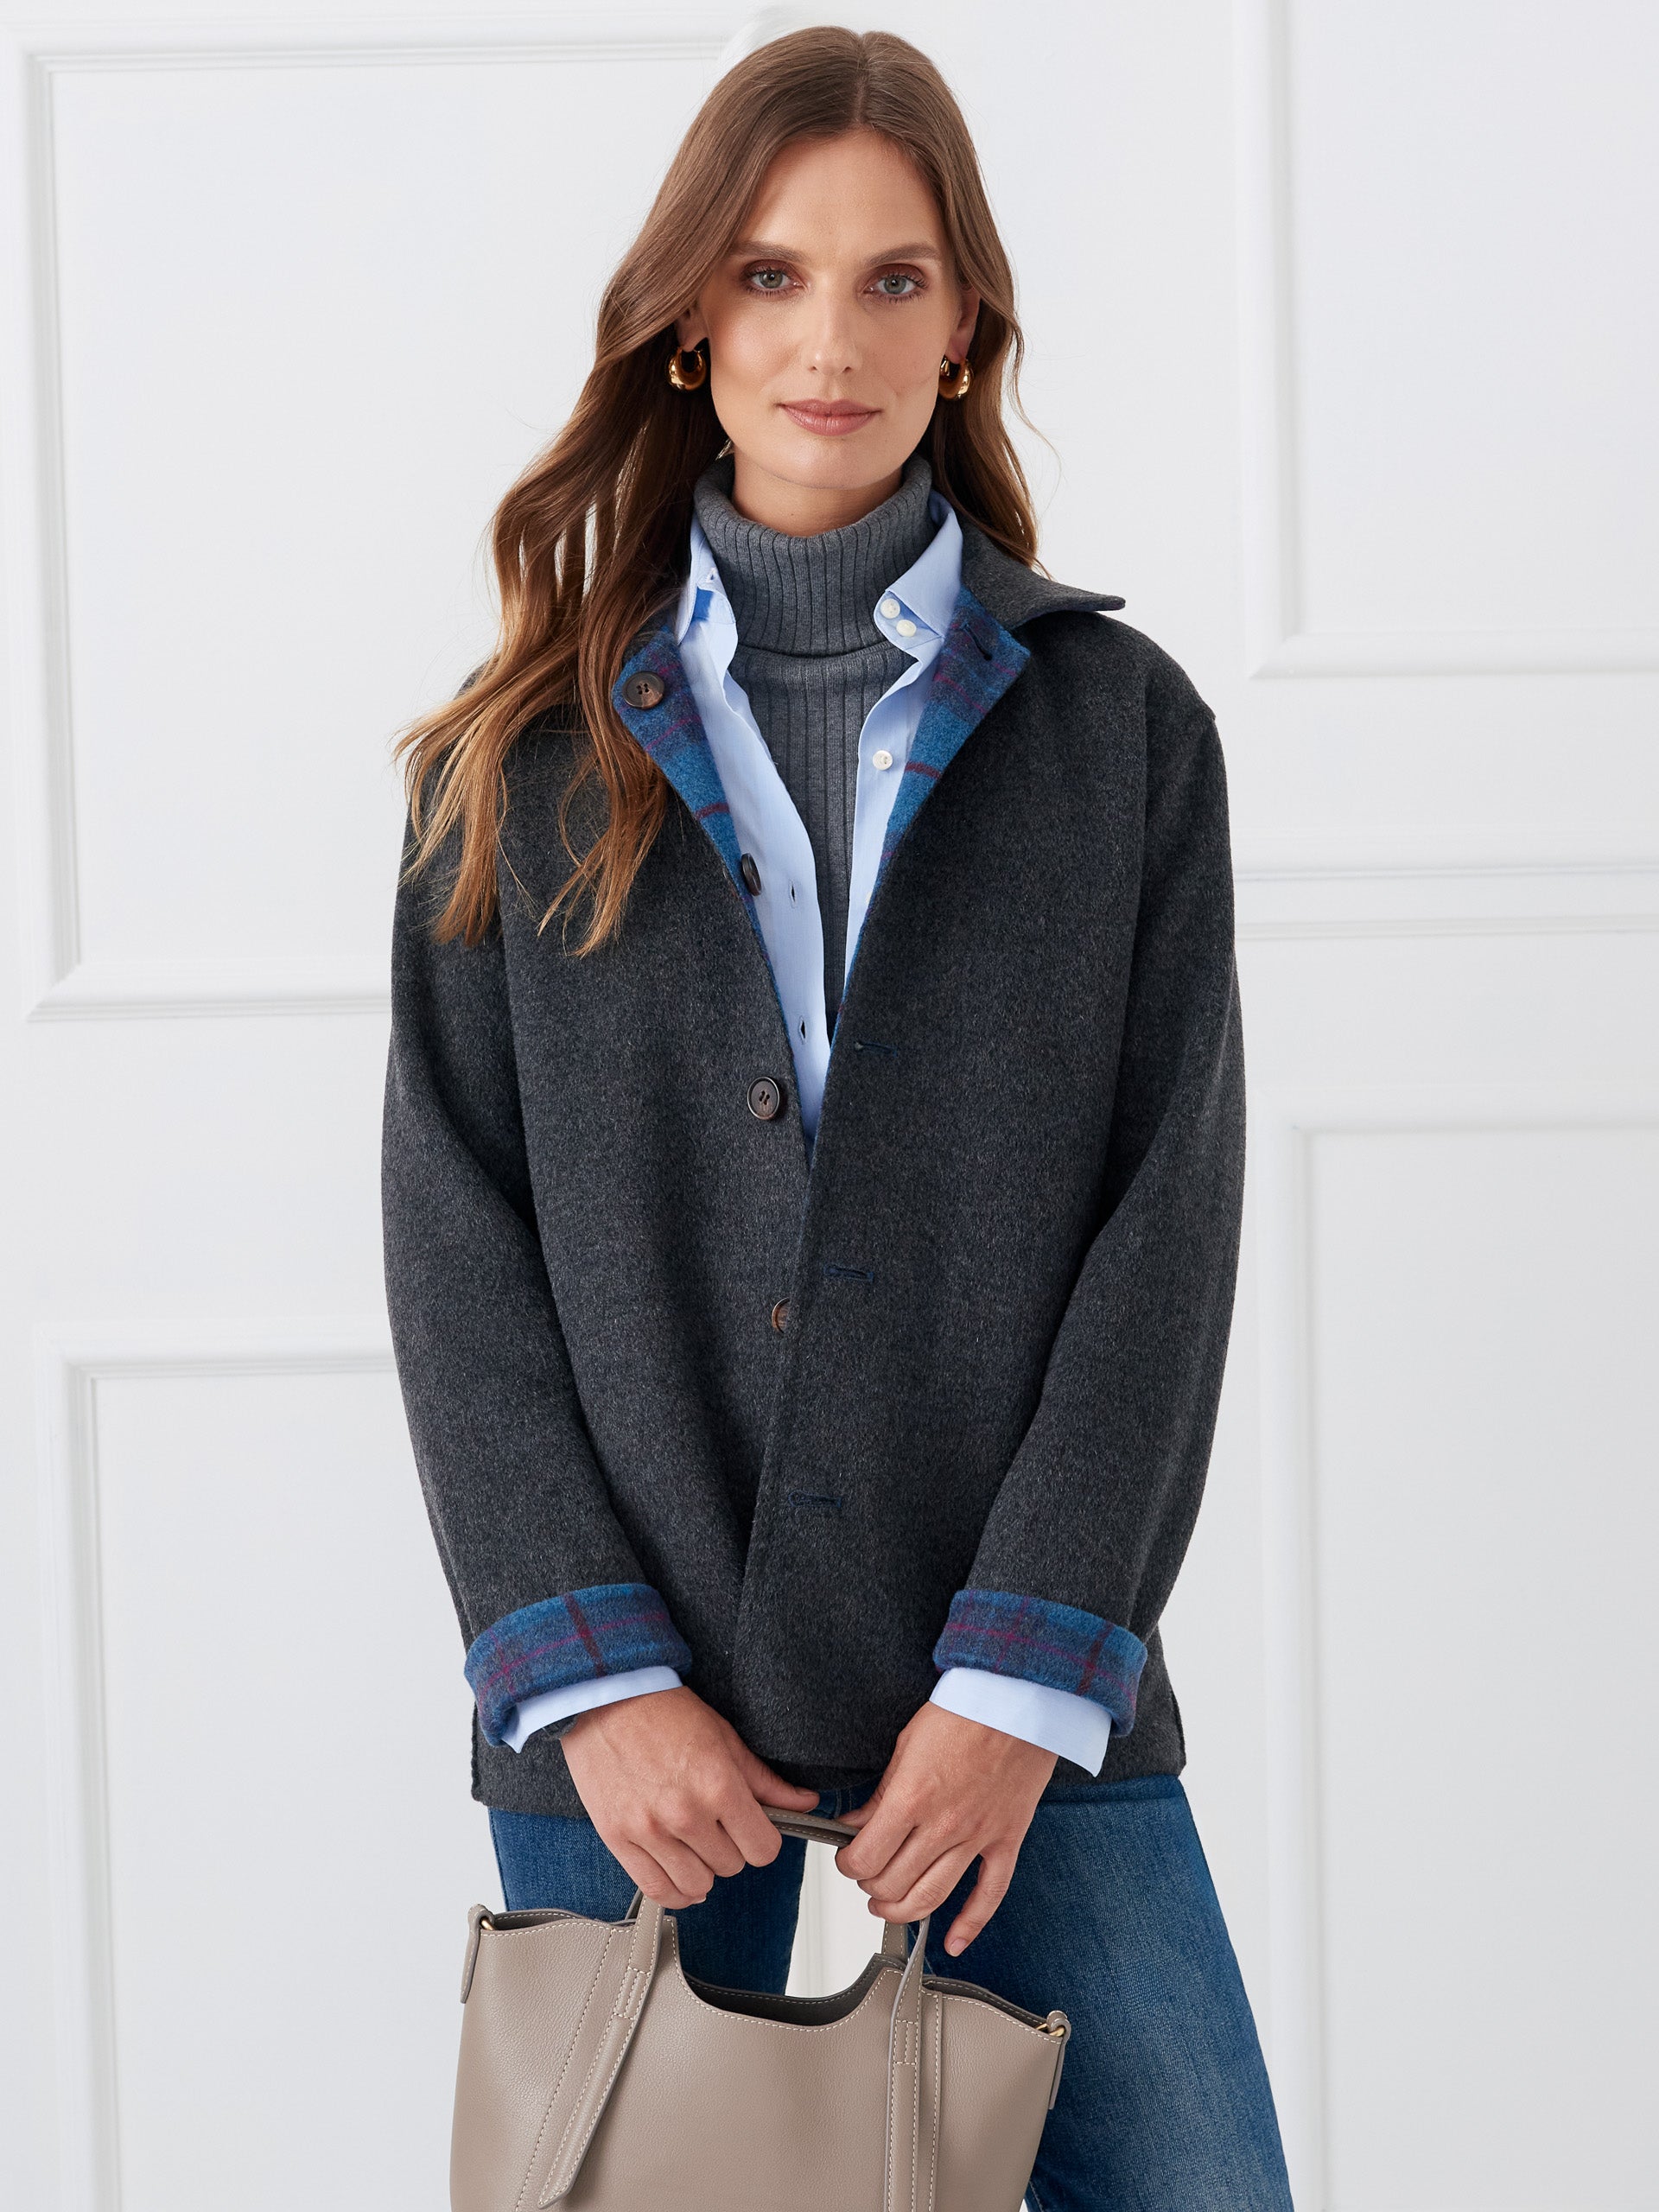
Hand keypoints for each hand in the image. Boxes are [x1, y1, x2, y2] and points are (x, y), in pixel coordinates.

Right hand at [561, 1684, 819, 1908]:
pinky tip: (680, 1873)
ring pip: (697, 1885)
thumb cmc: (663, 1711)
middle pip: (731, 1866)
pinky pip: (657, 1889)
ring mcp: (650, 1830)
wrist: (606, 1698)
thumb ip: (765, 1779)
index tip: (755, 1830)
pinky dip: (675, 1891)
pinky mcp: (619, 1839)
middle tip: (719, 1825)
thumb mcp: (725, 1737)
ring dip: (703, 1869)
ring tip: (696, 1843)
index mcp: (718, 1784)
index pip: (762, 1849)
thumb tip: (804, 1802)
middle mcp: (685, 1813)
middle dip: (731, 1848)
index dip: (763, 1840)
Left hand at [834, 1703, 1055, 1955]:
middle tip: (865, 1875)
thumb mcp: (907, 1744)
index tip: (847, 1858)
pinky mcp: (1006, 1839)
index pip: (866, 1857)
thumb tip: (859, 1822)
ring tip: (888, 1905)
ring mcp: (978, 1837)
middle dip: (870, 1886)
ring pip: (931, 1898)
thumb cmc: (967, 1709)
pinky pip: (989, 1895)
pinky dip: (970, 1924)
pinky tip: (954, 1940)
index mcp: (913, 1797)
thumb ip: (883, 1792)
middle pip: (893, 1883)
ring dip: (902, 1910)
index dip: (848, 1864)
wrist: (1019, 1697)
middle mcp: (944, 1825)